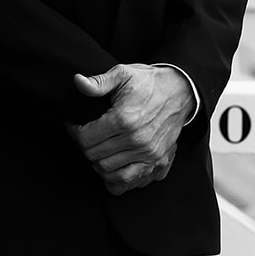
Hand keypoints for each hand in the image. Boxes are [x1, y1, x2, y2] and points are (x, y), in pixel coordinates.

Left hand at [67, 65, 194, 195]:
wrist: (180, 91)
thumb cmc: (149, 82)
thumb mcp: (123, 73)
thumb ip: (99, 82)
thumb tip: (78, 82)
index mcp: (124, 119)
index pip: (85, 138)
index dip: (74, 131)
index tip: (75, 125)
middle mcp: (136, 140)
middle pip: (94, 156)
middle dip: (85, 145)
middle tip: (87, 134)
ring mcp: (148, 154)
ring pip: (107, 171)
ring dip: (98, 161)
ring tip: (99, 147)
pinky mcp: (157, 162)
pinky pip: (128, 182)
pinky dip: (115, 178)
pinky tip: (112, 164)